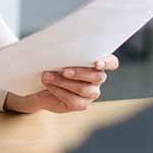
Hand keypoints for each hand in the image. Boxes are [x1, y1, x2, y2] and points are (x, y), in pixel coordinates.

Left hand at [4, 55, 119, 113]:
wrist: (41, 84)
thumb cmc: (52, 64)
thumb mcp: (58, 55)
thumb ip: (65, 51)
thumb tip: (59, 48)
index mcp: (97, 62)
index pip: (112, 62)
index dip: (107, 63)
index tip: (97, 64)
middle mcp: (97, 78)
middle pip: (98, 77)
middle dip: (80, 73)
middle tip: (64, 71)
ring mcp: (91, 93)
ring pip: (84, 89)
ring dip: (63, 82)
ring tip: (47, 76)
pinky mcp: (81, 104)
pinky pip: (73, 100)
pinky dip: (58, 90)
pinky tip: (49, 84)